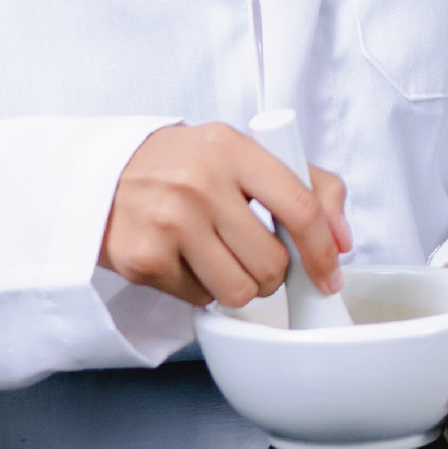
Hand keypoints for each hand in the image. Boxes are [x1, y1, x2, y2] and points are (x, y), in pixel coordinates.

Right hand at [100, 123, 349, 308]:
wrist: (106, 173)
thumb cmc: (189, 164)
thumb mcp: (246, 153)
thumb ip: (308, 185)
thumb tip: (341, 240)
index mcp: (233, 149)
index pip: (299, 207)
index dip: (322, 250)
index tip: (330, 276)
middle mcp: (199, 184)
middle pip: (271, 262)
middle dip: (274, 272)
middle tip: (258, 256)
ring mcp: (168, 223)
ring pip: (238, 291)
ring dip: (241, 285)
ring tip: (223, 257)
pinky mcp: (142, 260)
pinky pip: (199, 299)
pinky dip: (202, 287)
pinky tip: (187, 258)